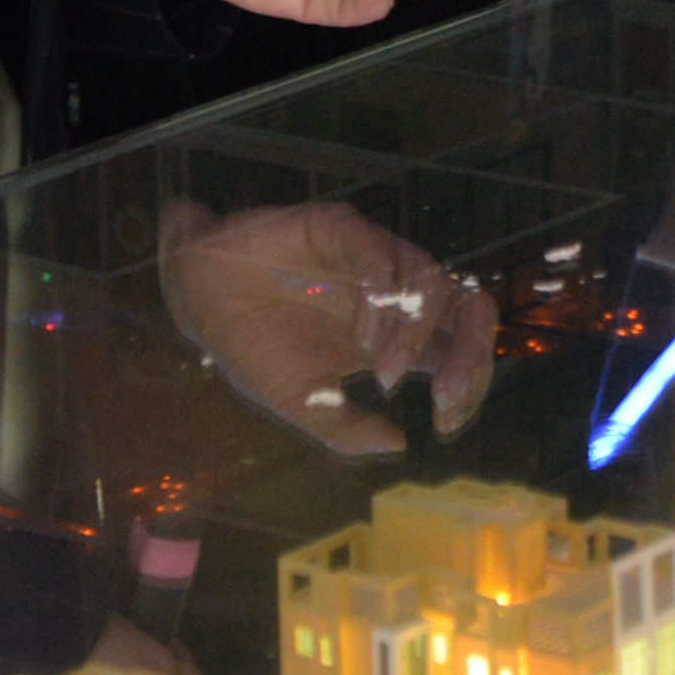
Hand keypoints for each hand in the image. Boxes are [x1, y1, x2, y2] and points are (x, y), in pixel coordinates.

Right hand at [161, 198, 497, 459]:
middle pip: (468, 307)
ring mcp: (374, 260)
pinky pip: (380, 253)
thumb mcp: (305, 403)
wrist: (202, 303)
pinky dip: (382, 296)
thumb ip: (348, 428)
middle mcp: (397, 295)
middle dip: (472, 350)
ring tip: (383, 372)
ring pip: (432, 279)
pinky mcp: (343, 230)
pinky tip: (361, 335)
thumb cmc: (257, 349)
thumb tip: (399, 445)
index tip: (443, 422)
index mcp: (398, 337)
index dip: (468, 385)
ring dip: (414, 334)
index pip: (461, 351)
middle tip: (446, 393)